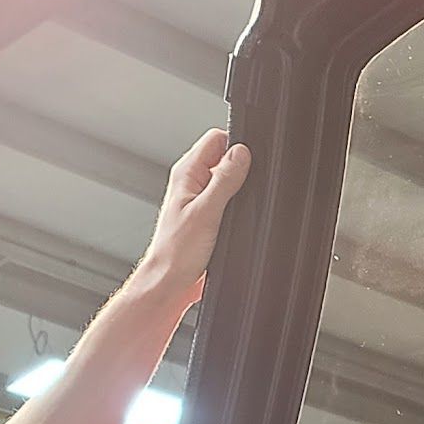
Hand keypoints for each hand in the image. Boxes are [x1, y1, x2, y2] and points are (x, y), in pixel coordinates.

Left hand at [135, 129, 251, 308]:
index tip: (253, 160)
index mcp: (187, 173)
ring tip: (243, 208)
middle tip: (249, 189)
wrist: (170, 284)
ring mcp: (201, 200)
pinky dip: (240, 207)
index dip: (237, 144)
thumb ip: (224, 180)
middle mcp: (193, 183)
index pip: (216, 139)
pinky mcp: (209, 218)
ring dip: (242, 190)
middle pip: (226, 158)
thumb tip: (242, 153)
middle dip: (244, 168)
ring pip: (230, 182)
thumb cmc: (178, 252)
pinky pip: (230, 202)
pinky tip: (241, 220)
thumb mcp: (206, 212)